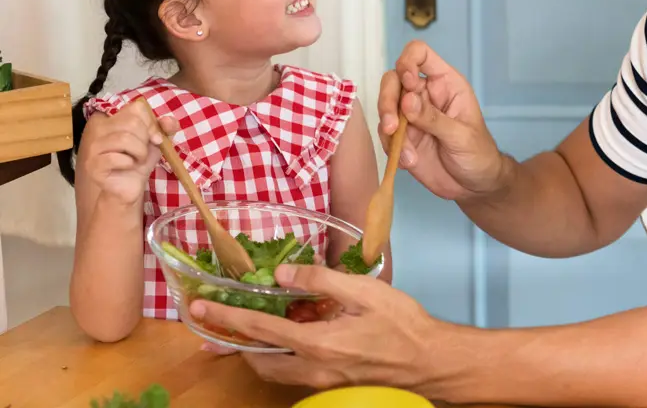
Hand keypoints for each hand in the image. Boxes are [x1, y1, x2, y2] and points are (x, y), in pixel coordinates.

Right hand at [77, 100, 175, 204]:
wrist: (129, 187)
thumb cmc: (140, 161)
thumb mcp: (157, 142)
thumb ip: (166, 128)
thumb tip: (168, 121)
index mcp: (115, 119)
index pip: (137, 108)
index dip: (150, 123)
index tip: (153, 138)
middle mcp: (100, 129)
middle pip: (131, 122)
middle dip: (145, 140)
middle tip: (142, 152)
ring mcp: (94, 147)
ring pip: (123, 139)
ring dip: (139, 152)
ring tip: (137, 159)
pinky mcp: (92, 165)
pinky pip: (114, 158)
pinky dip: (129, 163)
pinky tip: (128, 167)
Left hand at [190, 265, 440, 390]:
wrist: (431, 361)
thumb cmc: (402, 323)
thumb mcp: (365, 291)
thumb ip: (320, 280)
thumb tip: (281, 275)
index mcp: (316, 344)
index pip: (259, 329)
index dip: (226, 317)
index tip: (199, 307)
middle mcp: (312, 370)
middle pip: (258, 361)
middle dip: (235, 343)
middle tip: (219, 324)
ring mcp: (322, 383)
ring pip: (275, 372)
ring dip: (257, 352)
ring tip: (251, 331)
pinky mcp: (333, 386)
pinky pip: (294, 375)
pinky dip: (281, 358)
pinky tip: (292, 339)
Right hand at [377, 41, 507, 200]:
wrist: (474, 185)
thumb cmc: (478, 153)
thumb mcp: (462, 135)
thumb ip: (434, 118)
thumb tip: (407, 101)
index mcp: (444, 83)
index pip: (420, 54)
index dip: (408, 60)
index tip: (407, 81)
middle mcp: (424, 95)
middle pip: (393, 80)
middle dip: (387, 100)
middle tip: (393, 125)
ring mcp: (410, 116)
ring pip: (385, 107)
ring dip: (388, 127)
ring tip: (405, 152)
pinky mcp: (401, 137)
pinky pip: (386, 135)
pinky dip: (393, 148)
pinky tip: (409, 162)